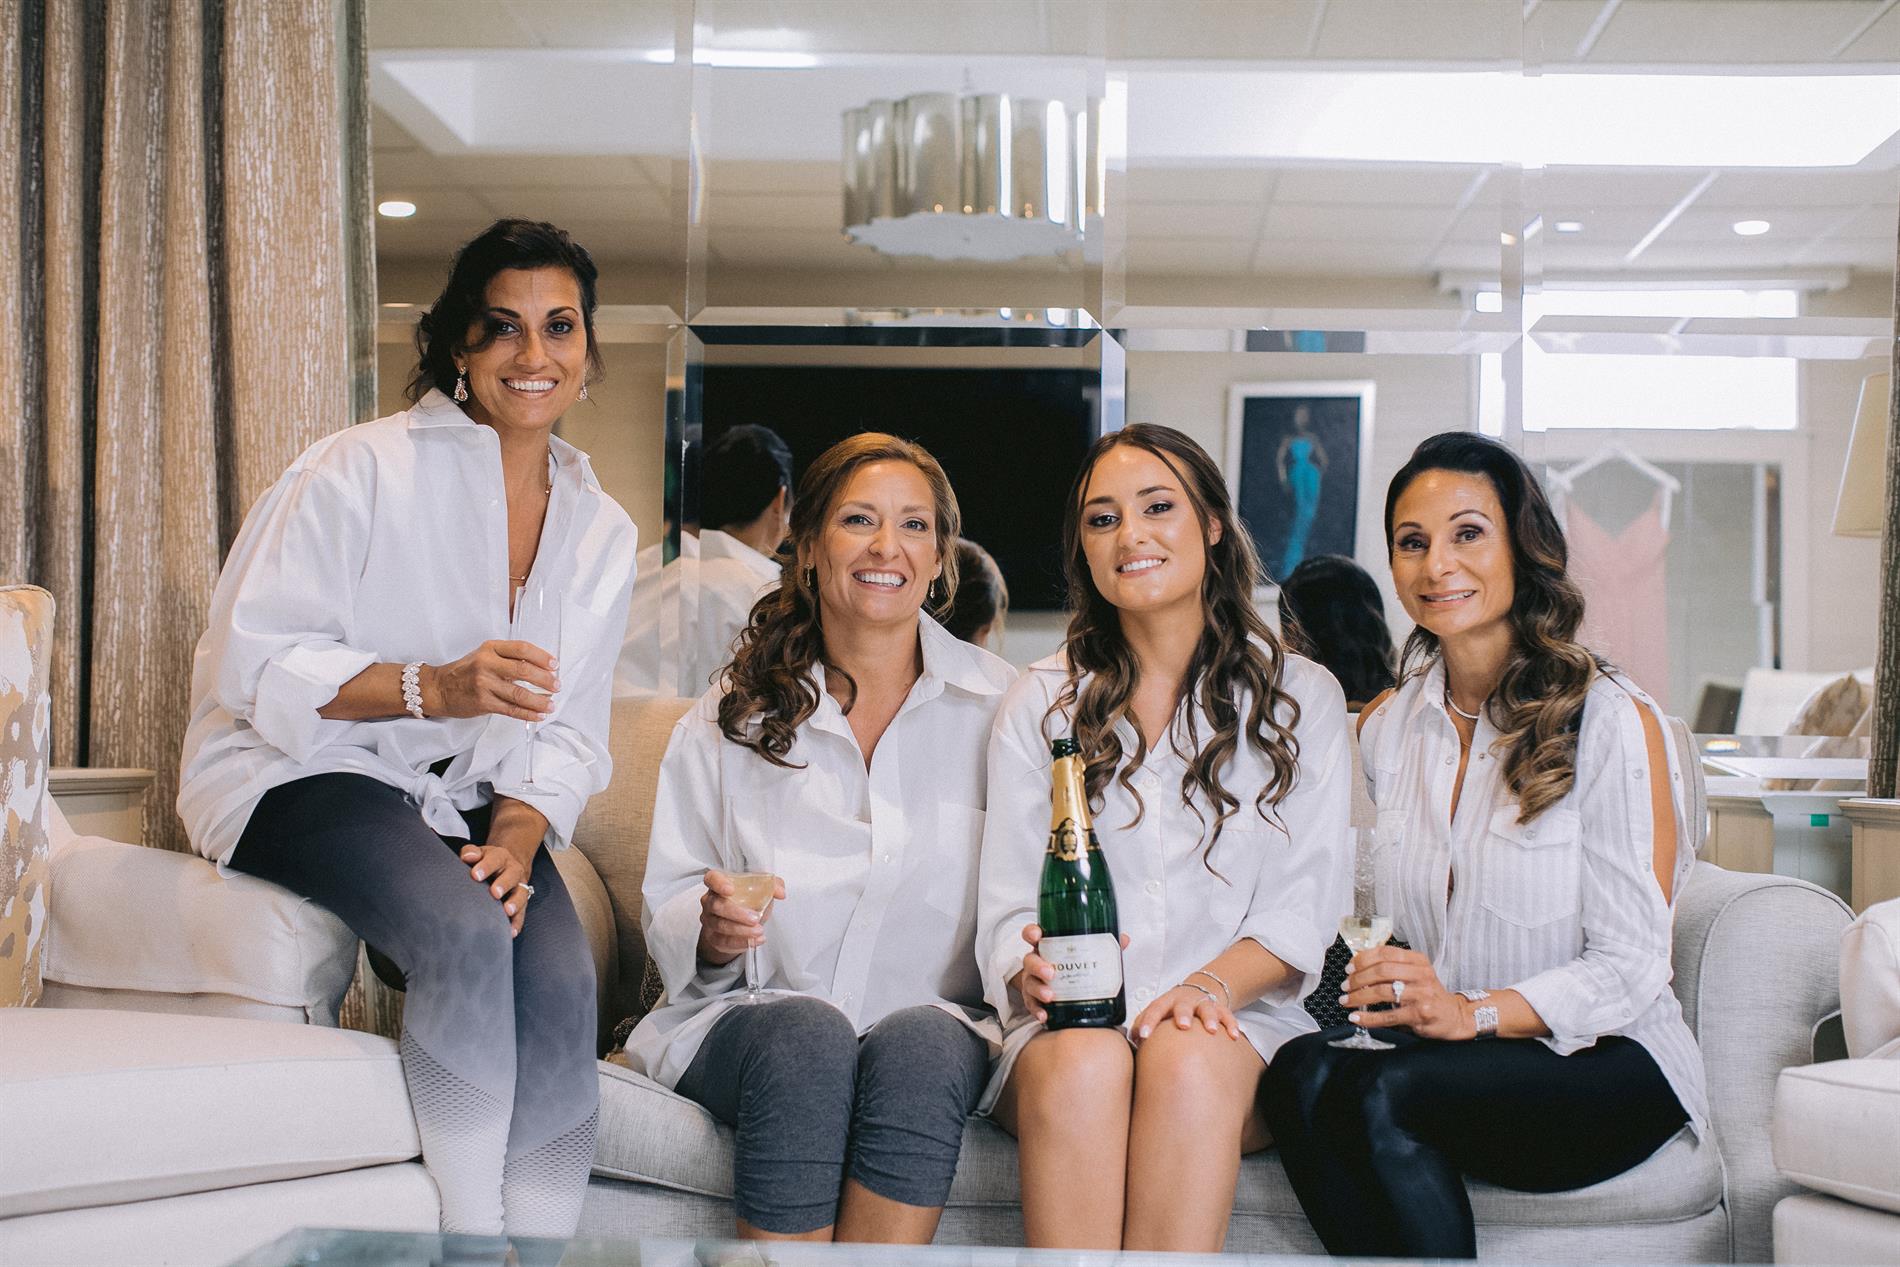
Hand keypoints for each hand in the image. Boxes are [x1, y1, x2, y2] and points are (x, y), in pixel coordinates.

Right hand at [424, 641, 558, 720]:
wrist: (439, 688)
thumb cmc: (466, 671)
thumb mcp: (484, 655)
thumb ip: (508, 657)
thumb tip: (541, 667)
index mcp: (490, 648)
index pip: (522, 649)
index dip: (542, 657)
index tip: (554, 665)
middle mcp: (487, 664)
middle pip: (524, 670)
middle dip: (545, 680)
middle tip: (556, 685)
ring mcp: (484, 684)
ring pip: (519, 694)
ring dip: (540, 701)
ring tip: (551, 704)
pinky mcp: (483, 703)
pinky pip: (511, 709)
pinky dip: (528, 713)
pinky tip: (538, 715)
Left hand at [459, 841, 535, 937]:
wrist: (508, 864)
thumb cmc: (487, 861)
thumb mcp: (480, 853)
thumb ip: (471, 852)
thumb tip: (468, 856)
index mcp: (501, 857)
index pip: (495, 860)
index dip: (486, 867)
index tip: (475, 875)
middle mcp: (513, 871)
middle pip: (512, 876)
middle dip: (504, 884)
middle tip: (494, 893)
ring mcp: (519, 887)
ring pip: (521, 894)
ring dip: (515, 903)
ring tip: (507, 911)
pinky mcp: (522, 903)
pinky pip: (522, 913)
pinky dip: (517, 922)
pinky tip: (510, 932)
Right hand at [697, 868, 784, 966]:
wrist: (739, 924)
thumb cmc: (747, 901)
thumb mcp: (761, 890)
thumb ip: (772, 885)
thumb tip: (780, 892)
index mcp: (719, 883)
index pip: (712, 878)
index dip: (719, 883)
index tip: (731, 890)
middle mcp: (710, 901)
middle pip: (717, 906)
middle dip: (737, 913)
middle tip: (755, 918)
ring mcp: (709, 920)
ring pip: (721, 925)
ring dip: (741, 930)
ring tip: (759, 930)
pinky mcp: (713, 937)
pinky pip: (724, 942)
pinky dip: (741, 942)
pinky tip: (755, 940)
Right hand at [1009, 923, 1130, 1024]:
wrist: (1061, 988)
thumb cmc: (1072, 966)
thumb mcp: (1086, 953)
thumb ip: (1103, 945)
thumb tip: (1123, 939)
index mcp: (1048, 947)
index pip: (1033, 934)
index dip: (1032, 933)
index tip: (1037, 936)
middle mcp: (1037, 962)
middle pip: (1030, 960)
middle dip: (1038, 966)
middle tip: (1051, 973)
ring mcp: (1033, 981)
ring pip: (1029, 983)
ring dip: (1038, 989)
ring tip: (1050, 996)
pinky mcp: (1033, 1000)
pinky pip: (1031, 1005)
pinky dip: (1037, 1010)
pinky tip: (1044, 1015)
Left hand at [1133, 983, 1241, 1041]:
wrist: (1198, 990)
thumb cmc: (1172, 1008)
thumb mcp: (1158, 1012)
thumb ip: (1143, 1024)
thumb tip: (1130, 1041)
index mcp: (1166, 1002)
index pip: (1154, 1009)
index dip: (1148, 1022)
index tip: (1143, 1036)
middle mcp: (1185, 1000)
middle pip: (1183, 1005)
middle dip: (1183, 1015)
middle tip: (1182, 1026)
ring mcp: (1203, 1003)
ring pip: (1207, 1008)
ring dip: (1210, 1018)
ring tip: (1212, 1030)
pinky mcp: (1220, 1008)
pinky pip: (1227, 1014)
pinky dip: (1231, 1024)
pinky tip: (1235, 1036)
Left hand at [1342, 945, 1471, 1039]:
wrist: (1453, 1016)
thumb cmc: (1427, 993)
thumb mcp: (1415, 973)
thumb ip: (1392, 967)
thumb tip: (1357, 964)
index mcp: (1418, 960)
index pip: (1385, 952)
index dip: (1363, 959)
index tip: (1349, 968)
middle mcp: (1421, 974)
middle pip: (1381, 971)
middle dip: (1358, 979)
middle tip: (1345, 986)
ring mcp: (1422, 994)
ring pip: (1382, 992)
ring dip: (1359, 997)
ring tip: (1346, 1001)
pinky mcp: (1420, 1014)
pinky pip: (1388, 1016)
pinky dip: (1368, 1018)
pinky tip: (1356, 1018)